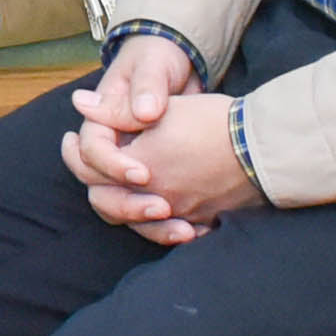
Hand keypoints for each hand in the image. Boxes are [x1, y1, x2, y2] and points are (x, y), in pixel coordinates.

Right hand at [67, 30, 196, 228]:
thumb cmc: (160, 62)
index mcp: (102, 123)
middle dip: (129, 206)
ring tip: (186, 230)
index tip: (143, 172)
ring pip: (127, 212)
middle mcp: (112, 152)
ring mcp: (131, 172)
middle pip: (102, 193)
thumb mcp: (153, 69)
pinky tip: (197, 232)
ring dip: (152, 226)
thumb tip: (139, 109)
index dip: (114, 165)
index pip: (93, 153)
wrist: (184, 67)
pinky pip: (153, 220)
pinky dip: (171, 229)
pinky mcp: (153, 185)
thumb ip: (144, 89)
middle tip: (162, 207)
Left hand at [72, 88, 257, 240]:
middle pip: (108, 203)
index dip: (76, 154)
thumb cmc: (212, 122)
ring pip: (137, 223)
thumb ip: (116, 110)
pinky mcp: (200, 221)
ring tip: (126, 192)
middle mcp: (153, 196)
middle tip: (93, 169)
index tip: (73, 141)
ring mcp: (178, 213)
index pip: (89, 168)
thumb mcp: (162, 109)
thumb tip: (79, 104)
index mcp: (137, 167)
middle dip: (99, 185)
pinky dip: (162, 225)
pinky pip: (171, 231)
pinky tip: (163, 213)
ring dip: (127, 209)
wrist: (262, 146)